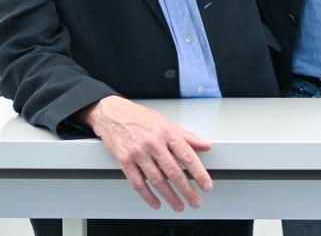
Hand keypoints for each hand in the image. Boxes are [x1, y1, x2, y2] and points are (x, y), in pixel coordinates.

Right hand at [84, 96, 211, 211]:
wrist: (113, 114)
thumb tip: (206, 146)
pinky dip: (148, 196)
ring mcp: (138, 153)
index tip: (206, 185)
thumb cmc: (141, 119)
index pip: (187, 156)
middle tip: (195, 201)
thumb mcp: (167, 123)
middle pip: (173, 172)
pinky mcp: (124, 161)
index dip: (199, 173)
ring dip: (170, 196)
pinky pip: (138, 183)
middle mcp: (153, 143)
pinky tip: (156, 203)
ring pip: (157, 180)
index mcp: (167, 133)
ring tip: (179, 205)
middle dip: (187, 190)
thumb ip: (187, 137)